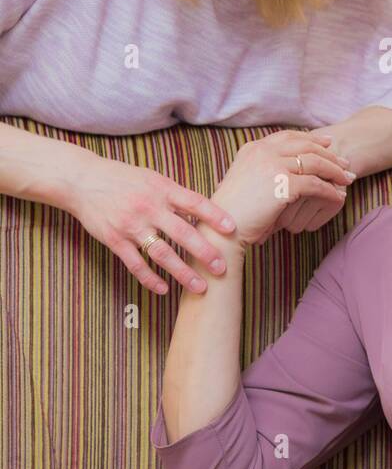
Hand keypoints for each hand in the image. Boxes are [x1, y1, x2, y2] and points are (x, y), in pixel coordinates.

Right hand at [67, 154, 238, 296]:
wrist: (83, 181)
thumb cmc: (123, 179)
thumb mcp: (152, 179)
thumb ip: (175, 196)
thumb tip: (204, 213)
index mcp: (162, 189)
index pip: (194, 203)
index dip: (215, 216)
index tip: (232, 229)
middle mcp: (149, 207)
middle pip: (182, 232)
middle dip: (204, 252)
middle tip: (222, 268)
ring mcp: (131, 225)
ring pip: (161, 253)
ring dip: (182, 272)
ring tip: (200, 287)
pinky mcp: (114, 240)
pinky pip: (136, 264)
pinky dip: (150, 278)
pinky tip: (164, 289)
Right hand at [212, 130, 355, 246]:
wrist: (222, 230)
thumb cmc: (233, 213)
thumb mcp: (246, 182)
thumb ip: (263, 171)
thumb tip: (285, 172)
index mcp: (253, 148)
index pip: (288, 136)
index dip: (310, 138)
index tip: (327, 143)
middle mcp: (262, 151)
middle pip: (305, 145)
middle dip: (328, 153)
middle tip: (345, 162)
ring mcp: (273, 165)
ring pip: (314, 162)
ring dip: (335, 170)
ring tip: (347, 179)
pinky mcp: (283, 183)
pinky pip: (315, 184)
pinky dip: (330, 190)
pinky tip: (338, 196)